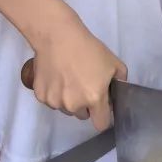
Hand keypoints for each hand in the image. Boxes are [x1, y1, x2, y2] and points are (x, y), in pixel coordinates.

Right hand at [29, 12, 126, 131]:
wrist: (57, 36)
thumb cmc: (88, 48)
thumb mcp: (114, 63)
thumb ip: (120, 82)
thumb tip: (116, 93)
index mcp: (94, 98)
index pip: (101, 124)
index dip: (103, 116)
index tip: (101, 107)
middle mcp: (74, 105)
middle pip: (82, 115)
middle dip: (85, 105)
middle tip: (83, 85)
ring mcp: (55, 102)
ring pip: (66, 109)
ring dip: (69, 100)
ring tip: (67, 79)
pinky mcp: (41, 96)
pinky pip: (51, 101)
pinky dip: (54, 93)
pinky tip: (55, 77)